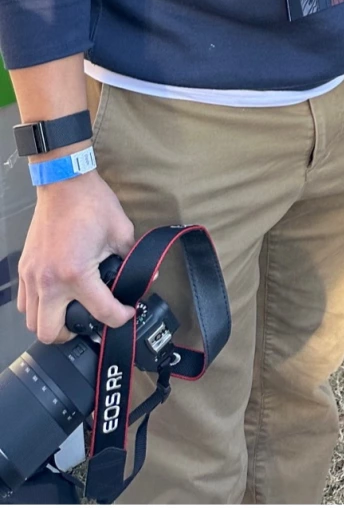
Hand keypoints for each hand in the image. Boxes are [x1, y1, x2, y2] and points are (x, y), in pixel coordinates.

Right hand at [18, 171, 135, 341]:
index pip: (101, 312)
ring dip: (52, 323)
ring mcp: (33, 276)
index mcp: (75, 273)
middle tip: (89, 321)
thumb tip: (146, 276)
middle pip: (52, 333)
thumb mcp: (121, 232)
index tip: (126, 313)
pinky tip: (55, 298)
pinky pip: (24, 303)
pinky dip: (37, 308)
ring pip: (32, 322)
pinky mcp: (24, 268)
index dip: (120, 318)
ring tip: (71, 313)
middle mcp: (49, 281)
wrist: (64, 184)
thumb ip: (131, 259)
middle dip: (73, 333)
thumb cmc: (91, 204)